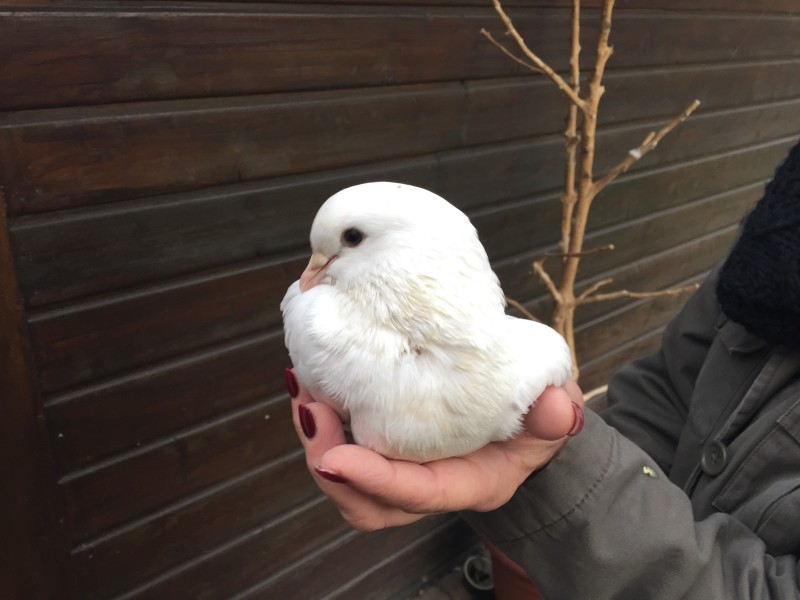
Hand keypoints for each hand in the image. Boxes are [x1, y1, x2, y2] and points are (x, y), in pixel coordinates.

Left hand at [286, 369, 584, 531]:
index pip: (417, 493)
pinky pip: (345, 445)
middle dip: (328, 460)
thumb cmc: (535, 421)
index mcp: (469, 483)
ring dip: (316, 439)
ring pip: (346, 480)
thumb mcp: (554, 415)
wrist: (523, 420)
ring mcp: (404, 468)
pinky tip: (312, 381)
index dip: (375, 480)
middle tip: (311, 407)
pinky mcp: (387, 445)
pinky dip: (322, 421)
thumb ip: (555, 417)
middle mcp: (428, 485)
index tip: (336, 458)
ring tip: (304, 388)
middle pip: (366, 502)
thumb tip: (557, 408)